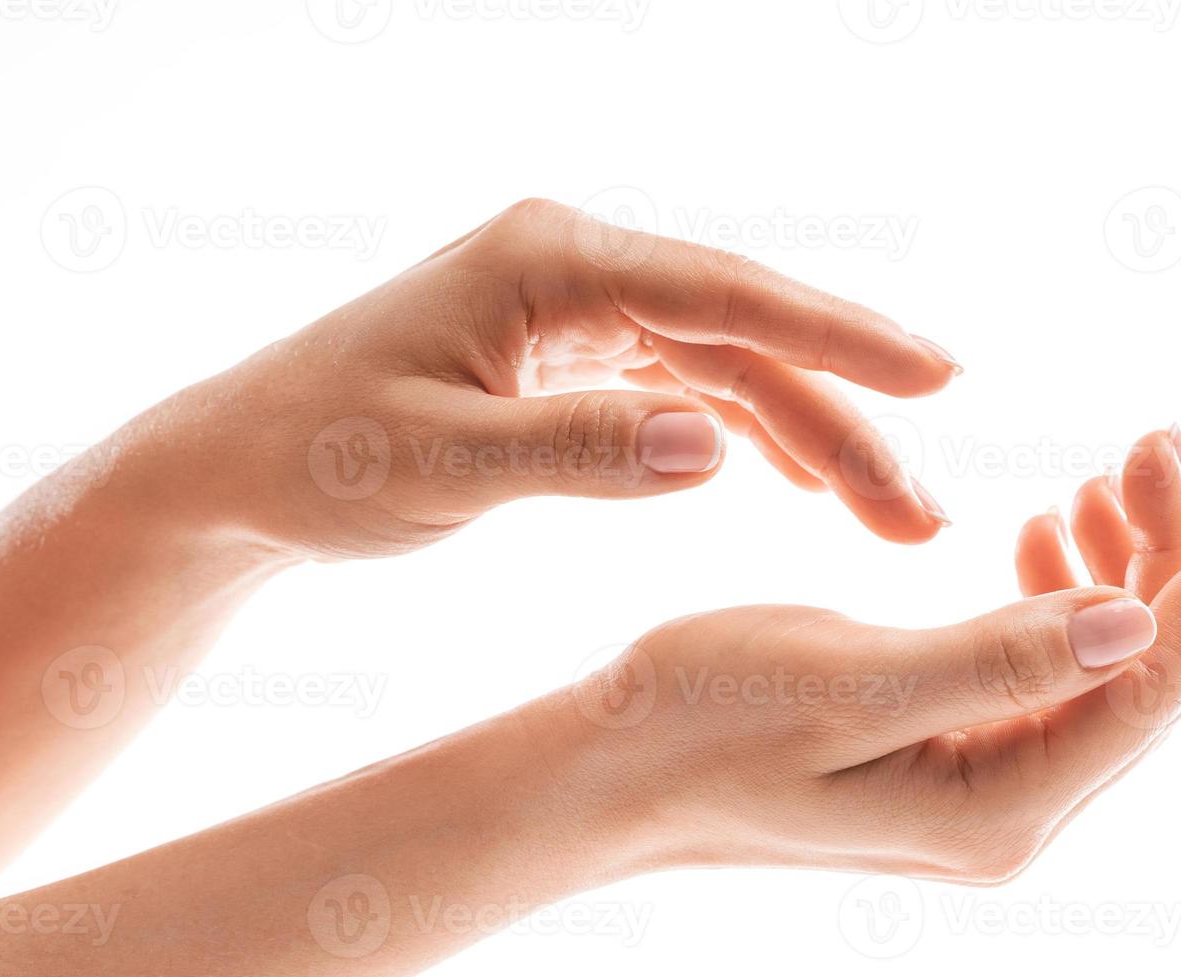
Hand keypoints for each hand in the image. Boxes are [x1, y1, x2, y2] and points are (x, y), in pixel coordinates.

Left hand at [133, 198, 959, 559]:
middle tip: (924, 506)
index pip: (718, 292)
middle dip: (842, 415)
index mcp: (542, 261)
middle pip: (742, 335)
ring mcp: (579, 308)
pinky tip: (804, 479)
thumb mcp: (438, 466)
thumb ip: (576, 452)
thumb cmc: (321, 458)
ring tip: (892, 512)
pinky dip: (751, 431)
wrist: (246, 464)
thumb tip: (717, 448)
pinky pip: (688, 385)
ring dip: (812, 435)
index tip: (934, 375)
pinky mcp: (575, 355)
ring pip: (728, 366)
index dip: (835, 333)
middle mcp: (574, 267)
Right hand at [561, 428, 1180, 880]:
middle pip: (1140, 672)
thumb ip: (995, 661)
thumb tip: (1133, 626)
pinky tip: (1048, 531)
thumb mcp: (846, 682)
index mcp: (998, 802)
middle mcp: (1009, 808)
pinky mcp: (948, 747)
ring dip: (1120, 564)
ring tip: (1106, 475)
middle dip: (1173, 552)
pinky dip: (1062, 590)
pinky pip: (1046, 669)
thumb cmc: (699, 723)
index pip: (1151, 683)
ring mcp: (980, 782)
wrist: (609, 770)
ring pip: (1100, 664)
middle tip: (1157, 440)